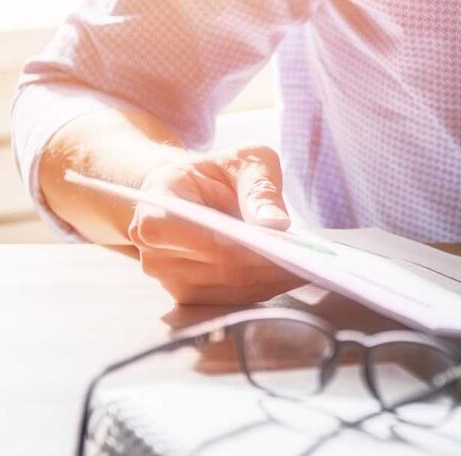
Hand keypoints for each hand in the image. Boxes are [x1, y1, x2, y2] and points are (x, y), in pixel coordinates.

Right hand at [128, 144, 305, 303]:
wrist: (196, 193)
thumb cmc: (218, 173)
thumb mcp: (244, 161)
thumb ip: (259, 186)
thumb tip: (275, 223)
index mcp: (156, 203)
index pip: (185, 230)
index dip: (232, 241)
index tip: (276, 243)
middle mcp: (153, 248)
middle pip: (215, 265)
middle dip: (265, 264)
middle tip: (307, 259)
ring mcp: (168, 277)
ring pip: (227, 288)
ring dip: (269, 280)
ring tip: (306, 266)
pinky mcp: (188, 296)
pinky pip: (231, 299)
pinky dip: (264, 288)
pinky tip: (290, 275)